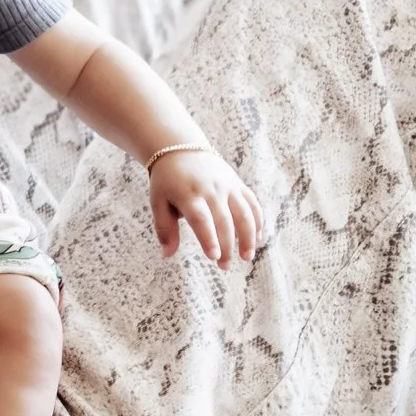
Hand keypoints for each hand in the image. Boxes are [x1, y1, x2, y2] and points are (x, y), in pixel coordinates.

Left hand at [150, 149, 263, 267]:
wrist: (181, 150)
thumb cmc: (167, 182)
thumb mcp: (158, 202)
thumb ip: (164, 228)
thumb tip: (167, 255)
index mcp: (189, 195)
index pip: (201, 220)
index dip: (208, 239)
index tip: (213, 257)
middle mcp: (211, 190)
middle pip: (224, 221)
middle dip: (227, 246)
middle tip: (224, 266)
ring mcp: (228, 186)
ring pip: (244, 213)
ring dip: (248, 237)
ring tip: (246, 257)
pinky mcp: (238, 184)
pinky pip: (252, 204)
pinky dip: (257, 222)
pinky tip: (257, 239)